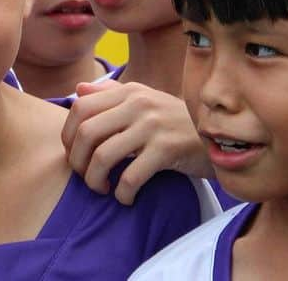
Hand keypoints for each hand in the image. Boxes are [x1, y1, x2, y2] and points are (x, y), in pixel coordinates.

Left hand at [61, 79, 211, 204]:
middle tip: (85, 177)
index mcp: (127, 91)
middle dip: (77, 160)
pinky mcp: (166, 149)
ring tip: (101, 188)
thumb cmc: (174, 120)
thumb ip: (111, 93)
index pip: (80, 107)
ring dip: (95, 179)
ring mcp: (151, 126)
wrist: (219, 134)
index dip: (68, 134)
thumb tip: (79, 90)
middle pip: (86, 132)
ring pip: (104, 155)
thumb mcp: (144, 98)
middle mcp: (137, 104)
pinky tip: (124, 197)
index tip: (74, 155)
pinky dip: (121, 192)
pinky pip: (131, 176)